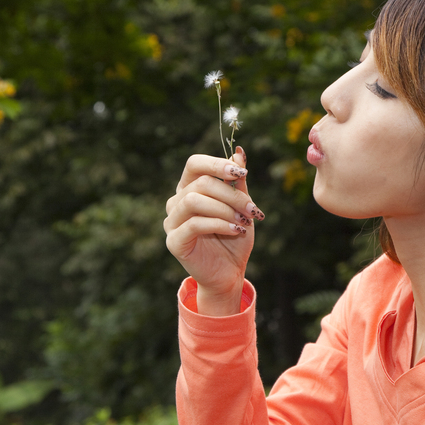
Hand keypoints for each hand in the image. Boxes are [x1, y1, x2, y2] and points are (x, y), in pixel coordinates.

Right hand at [164, 147, 262, 315]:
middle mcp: (176, 202)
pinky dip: (219, 224)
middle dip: (231, 194)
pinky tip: (235, 231)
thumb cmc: (234, 238)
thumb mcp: (241, 207)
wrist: (229, 273)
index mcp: (189, 188)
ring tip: (244, 222)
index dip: (217, 163)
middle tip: (252, 209)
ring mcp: (172, 222)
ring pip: (194, 200)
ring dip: (225, 209)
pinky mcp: (174, 241)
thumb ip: (238, 182)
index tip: (242, 173)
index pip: (195, 164)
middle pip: (201, 183)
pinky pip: (195, 224)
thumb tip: (239, 152)